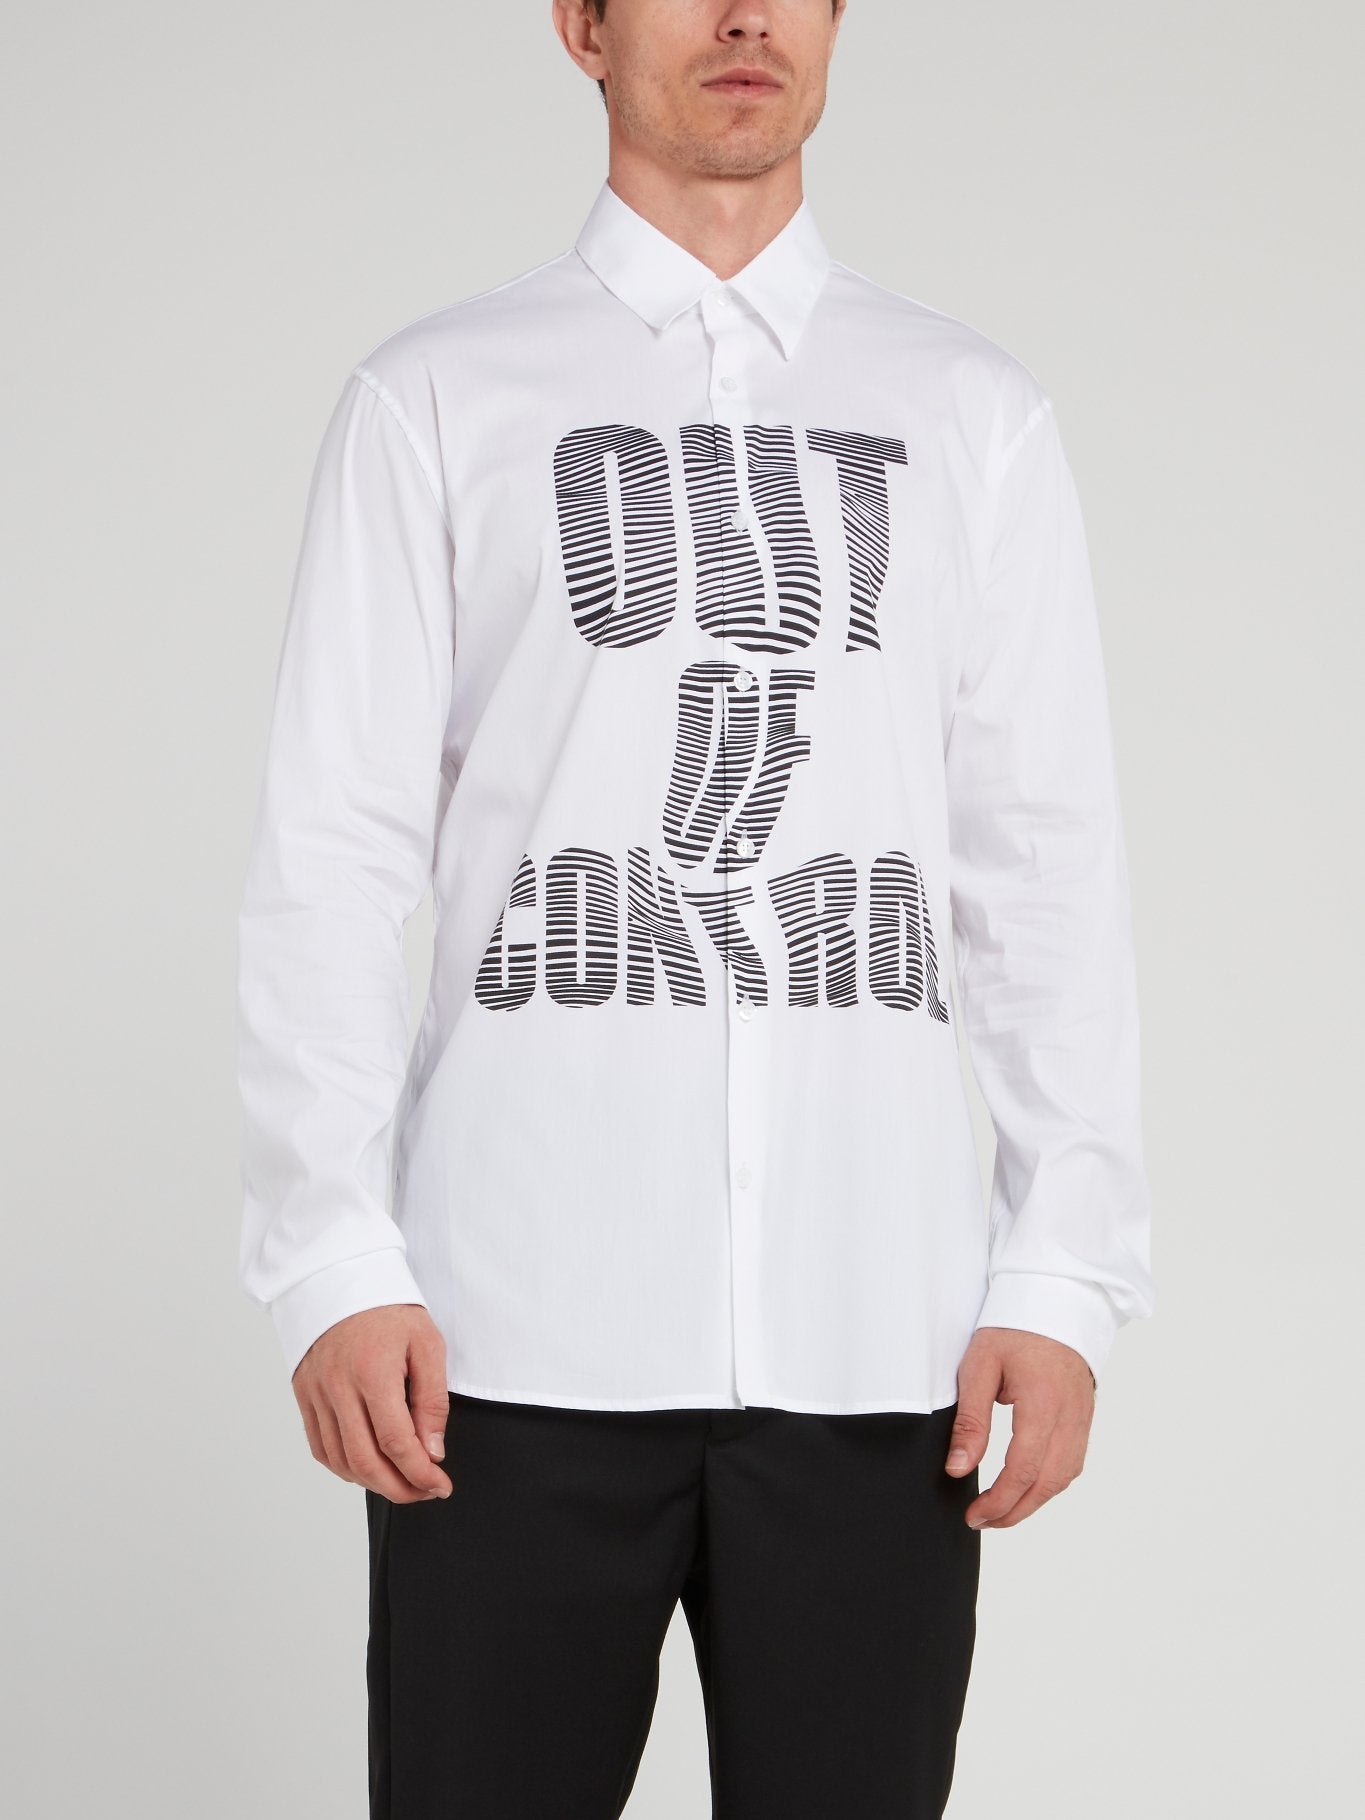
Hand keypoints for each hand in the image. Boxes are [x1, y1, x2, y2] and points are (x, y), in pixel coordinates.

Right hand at [292, 1304, 453, 1502]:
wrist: (340, 1277)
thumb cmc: (389, 1308)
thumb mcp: (426, 1343)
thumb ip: (431, 1400)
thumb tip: (433, 1451)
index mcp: (372, 1372)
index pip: (396, 1442)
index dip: (420, 1473)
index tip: (440, 1485)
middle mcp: (338, 1387)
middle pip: (365, 1461)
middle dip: (399, 1488)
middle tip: (424, 1492)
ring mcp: (316, 1393)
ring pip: (340, 1460)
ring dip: (372, 1483)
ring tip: (401, 1483)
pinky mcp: (303, 1394)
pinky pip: (320, 1447)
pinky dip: (344, 1467)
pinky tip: (367, 1469)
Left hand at [943, 1326, 1095, 1528]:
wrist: (1055, 1298)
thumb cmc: (1013, 1328)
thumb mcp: (980, 1367)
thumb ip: (971, 1421)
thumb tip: (958, 1469)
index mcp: (1043, 1403)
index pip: (1024, 1469)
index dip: (999, 1500)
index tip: (974, 1514)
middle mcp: (1070, 1416)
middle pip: (1048, 1483)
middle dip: (1015, 1510)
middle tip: (983, 1521)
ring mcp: (1083, 1417)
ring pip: (1065, 1477)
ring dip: (1034, 1501)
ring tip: (1002, 1511)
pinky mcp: (1084, 1415)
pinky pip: (1073, 1461)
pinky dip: (1050, 1482)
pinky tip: (1028, 1486)